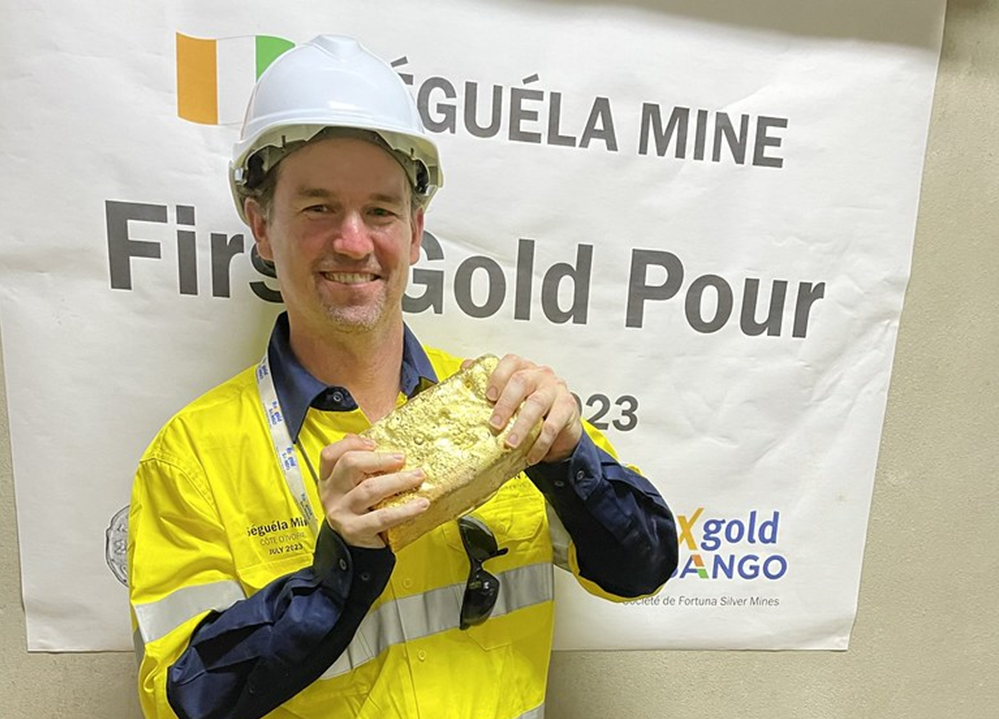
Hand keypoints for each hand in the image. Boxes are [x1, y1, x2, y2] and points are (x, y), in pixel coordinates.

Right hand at [317, 434, 428, 548]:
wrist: (352, 550)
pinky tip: (420, 504)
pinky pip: (383, 516)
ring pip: (369, 488)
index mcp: (328, 479)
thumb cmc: (357, 512)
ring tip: (417, 477)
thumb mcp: (350, 487)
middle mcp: (331, 494)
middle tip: (402, 458)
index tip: (374, 443)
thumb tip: (374, 441)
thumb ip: (359, 465)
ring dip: (398, 480)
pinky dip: (405, 509)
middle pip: (350, 464)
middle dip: (380, 459)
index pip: (330, 454)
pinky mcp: (355, 530)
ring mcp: (341, 512)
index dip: (352, 444)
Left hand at [477, 354, 582, 464]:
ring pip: (537, 403)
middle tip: (495, 424)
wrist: (562, 425)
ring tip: (510, 443)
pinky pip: (552, 426)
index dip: (497, 377)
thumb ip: (489, 382)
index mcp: (523, 369)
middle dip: (506, 404)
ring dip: (521, 425)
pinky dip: (540, 443)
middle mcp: (540, 375)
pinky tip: (530, 456)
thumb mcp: (511, 395)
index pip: (510, 363)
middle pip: (521, 381)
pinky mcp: (567, 408)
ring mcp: (555, 390)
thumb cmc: (530, 407)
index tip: (488, 396)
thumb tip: (465, 368)